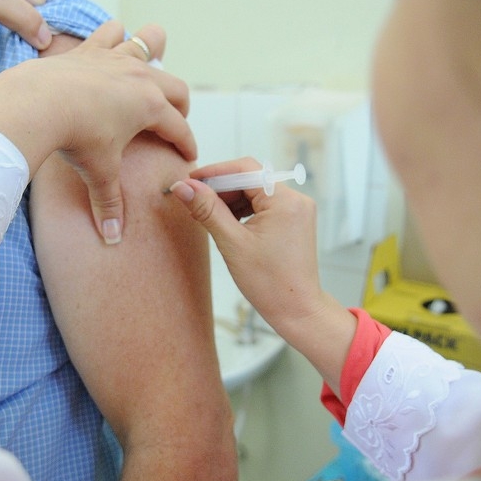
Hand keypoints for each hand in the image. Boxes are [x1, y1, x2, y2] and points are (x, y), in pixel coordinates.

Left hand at [0, 20, 195, 243]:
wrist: (39, 103)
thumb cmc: (75, 138)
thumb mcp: (98, 173)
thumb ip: (109, 204)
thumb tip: (114, 238)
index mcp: (151, 107)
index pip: (180, 129)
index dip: (187, 145)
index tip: (189, 157)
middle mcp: (140, 78)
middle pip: (175, 87)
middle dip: (179, 104)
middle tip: (174, 120)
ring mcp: (115, 59)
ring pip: (146, 45)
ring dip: (154, 50)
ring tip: (153, 58)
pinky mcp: (89, 50)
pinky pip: (109, 34)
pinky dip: (114, 35)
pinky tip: (113, 38)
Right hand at [168, 158, 324, 331]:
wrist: (296, 310)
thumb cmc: (269, 282)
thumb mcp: (232, 243)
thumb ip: (207, 210)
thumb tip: (183, 187)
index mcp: (285, 201)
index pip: (244, 170)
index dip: (214, 172)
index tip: (190, 181)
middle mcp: (296, 199)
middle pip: (250, 179)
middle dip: (220, 188)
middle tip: (193, 202)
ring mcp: (296, 210)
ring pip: (255, 192)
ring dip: (229, 200)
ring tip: (205, 215)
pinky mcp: (293, 220)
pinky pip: (264, 205)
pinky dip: (243, 210)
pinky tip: (225, 222)